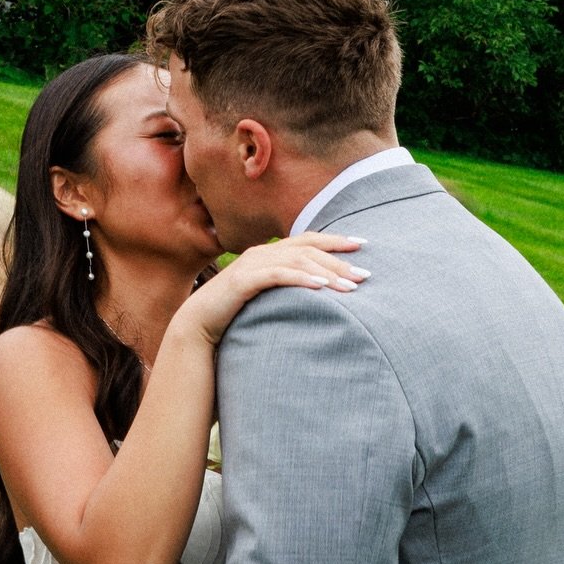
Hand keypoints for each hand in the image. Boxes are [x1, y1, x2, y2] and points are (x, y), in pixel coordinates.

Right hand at [177, 233, 369, 348]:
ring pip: (298, 260)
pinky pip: (279, 275)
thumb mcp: (268, 299)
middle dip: (340, 259)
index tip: (364, 244)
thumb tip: (318, 294)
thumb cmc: (235, 314)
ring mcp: (253, 263)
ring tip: (350, 286)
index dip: (337, 240)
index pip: (310, 240)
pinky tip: (321, 285)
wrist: (198, 324)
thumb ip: (287, 290)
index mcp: (271, 253)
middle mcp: (263, 253)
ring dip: (327, 271)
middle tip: (365, 274)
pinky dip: (302, 278)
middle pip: (309, 248)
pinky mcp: (245, 279)